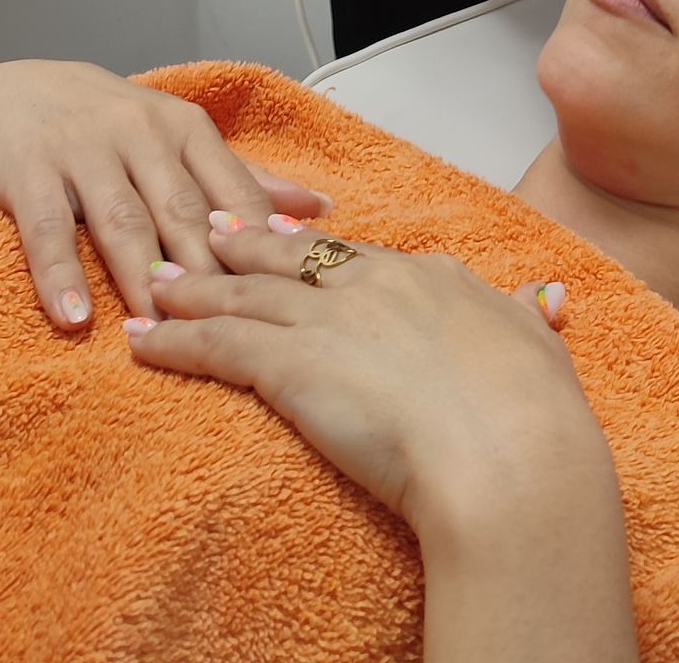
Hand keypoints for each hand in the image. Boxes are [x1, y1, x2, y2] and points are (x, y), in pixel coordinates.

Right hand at [0, 61, 333, 333]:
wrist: (13, 92)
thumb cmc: (111, 125)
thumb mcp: (177, 136)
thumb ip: (242, 176)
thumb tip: (318, 208)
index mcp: (185, 128)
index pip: (231, 190)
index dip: (257, 241)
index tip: (282, 292)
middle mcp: (140, 133)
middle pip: (182, 210)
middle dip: (207, 269)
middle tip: (229, 328)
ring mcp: (84, 150)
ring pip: (122, 221)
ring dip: (142, 276)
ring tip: (160, 330)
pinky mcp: (30, 170)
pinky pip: (46, 228)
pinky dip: (60, 272)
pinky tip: (73, 317)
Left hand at [125, 216, 607, 535]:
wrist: (507, 451)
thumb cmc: (531, 412)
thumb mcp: (537, 349)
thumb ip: (525, 319)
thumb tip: (537, 303)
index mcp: (430, 279)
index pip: (359, 257)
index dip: (317, 249)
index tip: (286, 234)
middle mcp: (373, 285)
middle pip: (293, 260)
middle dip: (245, 244)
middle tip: (206, 228)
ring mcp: (329, 320)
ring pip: (245, 294)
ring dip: (193, 287)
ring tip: (155, 278)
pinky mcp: (292, 365)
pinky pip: (218, 346)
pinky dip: (173, 341)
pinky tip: (141, 341)